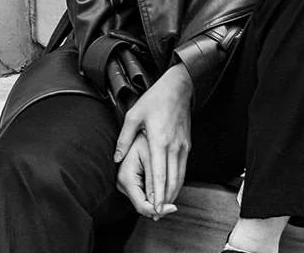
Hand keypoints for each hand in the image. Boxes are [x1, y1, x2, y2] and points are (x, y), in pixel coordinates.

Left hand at [113, 63, 192, 212]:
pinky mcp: (187, 145)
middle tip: (157, 215)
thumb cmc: (155, 100)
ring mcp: (182, 146)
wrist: (178, 88)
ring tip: (163, 208)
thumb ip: (124, 139)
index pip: (159, 174)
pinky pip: (183, 169)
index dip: (157, 194)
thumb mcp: (134, 115)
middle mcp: (173, 146)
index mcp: (159, 140)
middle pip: (171, 181)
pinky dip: (178, 182)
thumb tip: (116, 158)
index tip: (155, 209)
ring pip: (180, 177)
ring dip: (172, 194)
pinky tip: (171, 189)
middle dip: (165, 201)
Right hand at [115, 133, 176, 219]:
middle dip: (160, 207)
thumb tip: (159, 203)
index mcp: (126, 177)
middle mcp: (123, 182)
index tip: (173, 207)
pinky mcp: (131, 181)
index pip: (141, 204)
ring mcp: (126, 183)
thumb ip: (153, 179)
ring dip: (160, 201)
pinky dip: (157, 194)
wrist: (138, 123)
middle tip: (174, 207)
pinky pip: (145, 193)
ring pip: (145, 201)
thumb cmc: (143, 135)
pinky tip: (167, 192)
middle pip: (143, 205)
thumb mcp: (150, 156)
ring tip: (173, 200)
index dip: (158, 208)